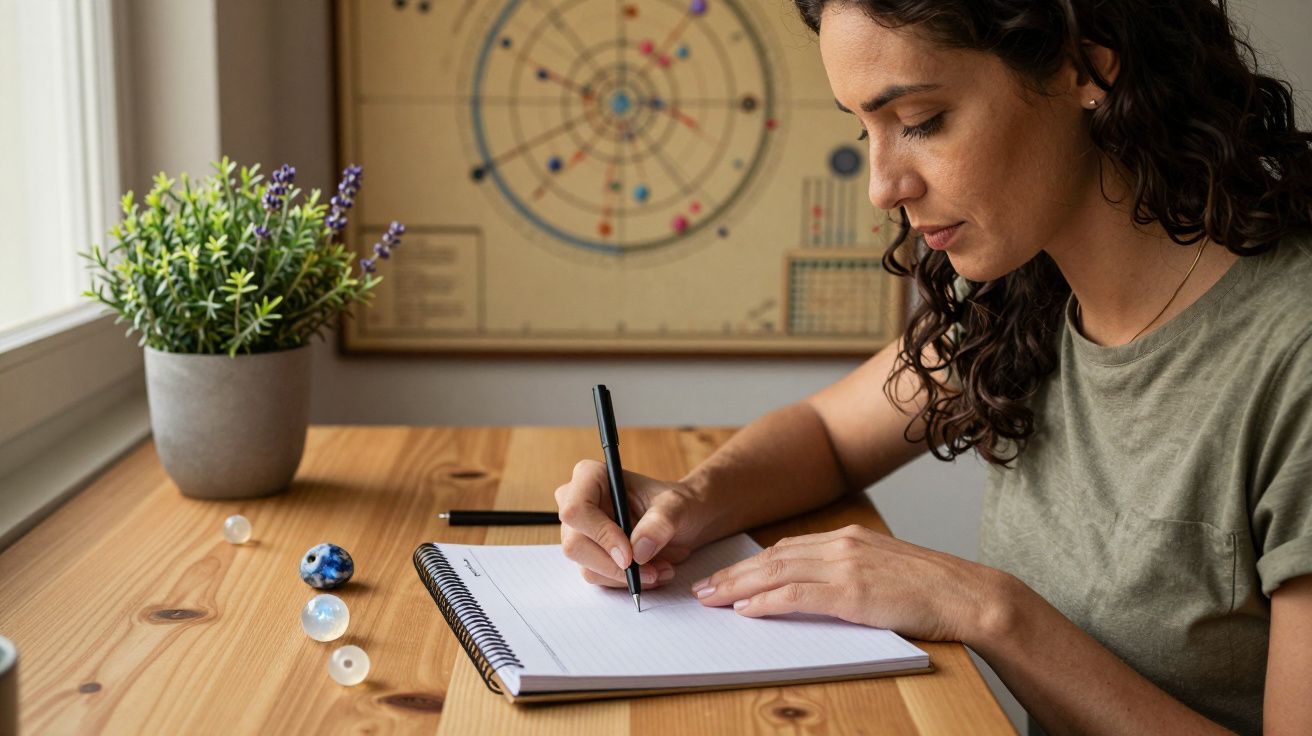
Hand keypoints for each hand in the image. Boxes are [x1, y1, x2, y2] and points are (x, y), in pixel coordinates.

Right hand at [554, 459, 707, 589]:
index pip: (577, 510)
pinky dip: (626, 581)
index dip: (600, 535)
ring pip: (587, 567)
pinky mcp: (587, 554)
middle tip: (652, 572)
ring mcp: (578, 531)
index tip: (630, 555)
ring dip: (626, 577)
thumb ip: (659, 523)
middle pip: (575, 545)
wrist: (682, 520)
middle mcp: (577, 502)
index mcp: (591, 477)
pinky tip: (651, 572)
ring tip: (662, 569)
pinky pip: (598, 577)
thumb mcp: (677, 507)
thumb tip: (637, 551)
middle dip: (615, 566)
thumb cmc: (676, 504)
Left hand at [690, 524, 999, 642]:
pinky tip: (747, 609)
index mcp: (849, 537)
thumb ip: (850, 571)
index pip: (787, 547)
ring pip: (777, 573)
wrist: (967, 595)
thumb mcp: (884, 569)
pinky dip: (767, 601)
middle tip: (703, 587)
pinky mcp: (852, 592)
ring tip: (711, 599)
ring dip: (738, 587)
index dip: (752, 562)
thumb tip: (817, 588)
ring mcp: (846, 566)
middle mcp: (842, 545)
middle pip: (773, 557)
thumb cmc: (931, 590)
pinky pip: (798, 595)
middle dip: (734, 574)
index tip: (727, 574)